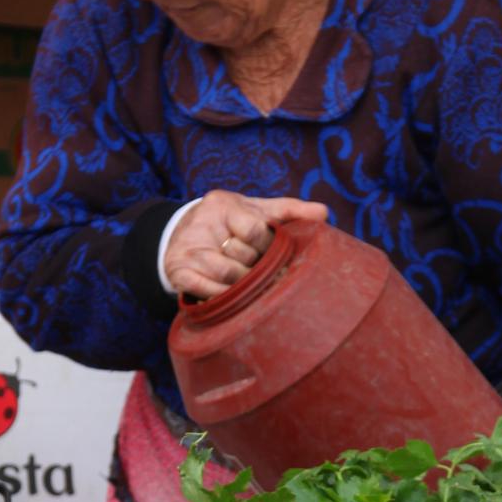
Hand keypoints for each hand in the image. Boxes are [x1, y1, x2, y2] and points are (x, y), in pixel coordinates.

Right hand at [164, 191, 329, 298]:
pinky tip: (233, 296)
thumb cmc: (231, 223)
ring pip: (226, 275)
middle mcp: (201, 224)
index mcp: (223, 205)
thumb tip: (324, 212)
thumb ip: (288, 210)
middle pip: (242, 256)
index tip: (271, 251)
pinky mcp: (177, 272)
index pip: (255, 229)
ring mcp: (187, 249)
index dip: (267, 245)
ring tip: (251, 284)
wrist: (183, 233)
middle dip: (257, 268)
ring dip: (244, 284)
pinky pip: (206, 291)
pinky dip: (224, 296)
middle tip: (265, 273)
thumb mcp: (256, 211)